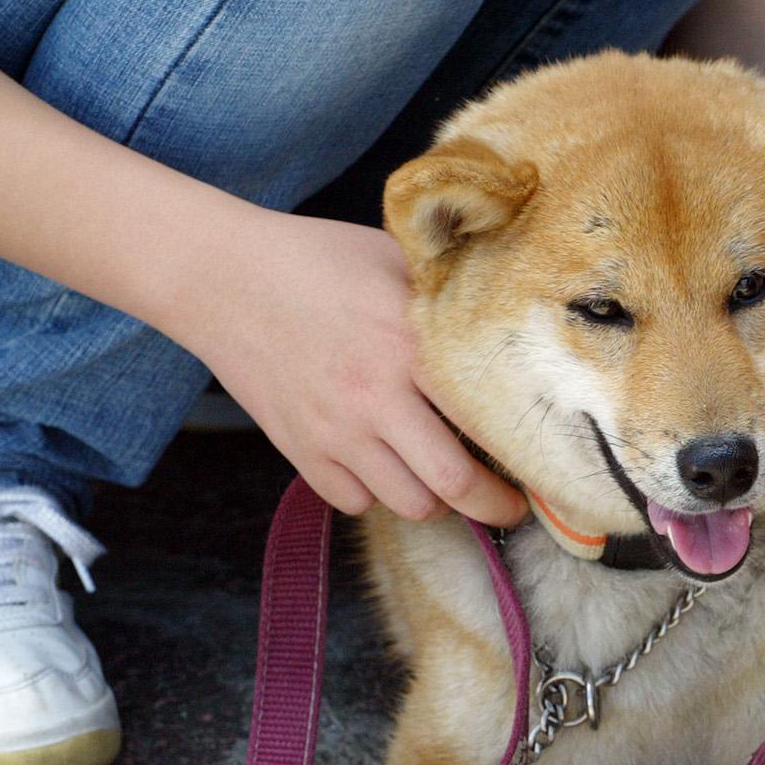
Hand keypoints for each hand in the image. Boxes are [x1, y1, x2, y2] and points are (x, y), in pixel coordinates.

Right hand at [167, 210, 526, 523]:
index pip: (486, 421)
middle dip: (493, 506)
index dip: (524, 454)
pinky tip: (384, 465)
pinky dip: (376, 495)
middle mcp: (376, 399)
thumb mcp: (395, 259)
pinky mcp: (301, 450)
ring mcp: (335, 432)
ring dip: (436, 499)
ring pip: (408, 504)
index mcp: (410, 347)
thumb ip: (450, 292)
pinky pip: (355, 502)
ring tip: (445, 479)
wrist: (219, 275)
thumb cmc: (316, 259)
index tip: (545, 464)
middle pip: (454, 486)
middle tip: (511, 505)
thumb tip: (514, 308)